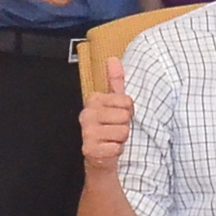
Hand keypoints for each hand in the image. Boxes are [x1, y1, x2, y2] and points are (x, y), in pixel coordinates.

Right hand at [79, 56, 130, 170]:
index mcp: (93, 100)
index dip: (128, 111)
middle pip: (124, 116)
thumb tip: (113, 59)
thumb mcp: (115, 103)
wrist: (101, 155)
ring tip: (112, 139)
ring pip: (122, 131)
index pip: (126, 101)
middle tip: (115, 129)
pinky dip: (116, 150)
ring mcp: (86, 132)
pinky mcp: (89, 149)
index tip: (119, 116)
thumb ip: (115, 81)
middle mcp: (86, 114)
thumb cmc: (110, 127)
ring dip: (122, 139)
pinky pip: (116, 147)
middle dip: (125, 125)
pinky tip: (109, 149)